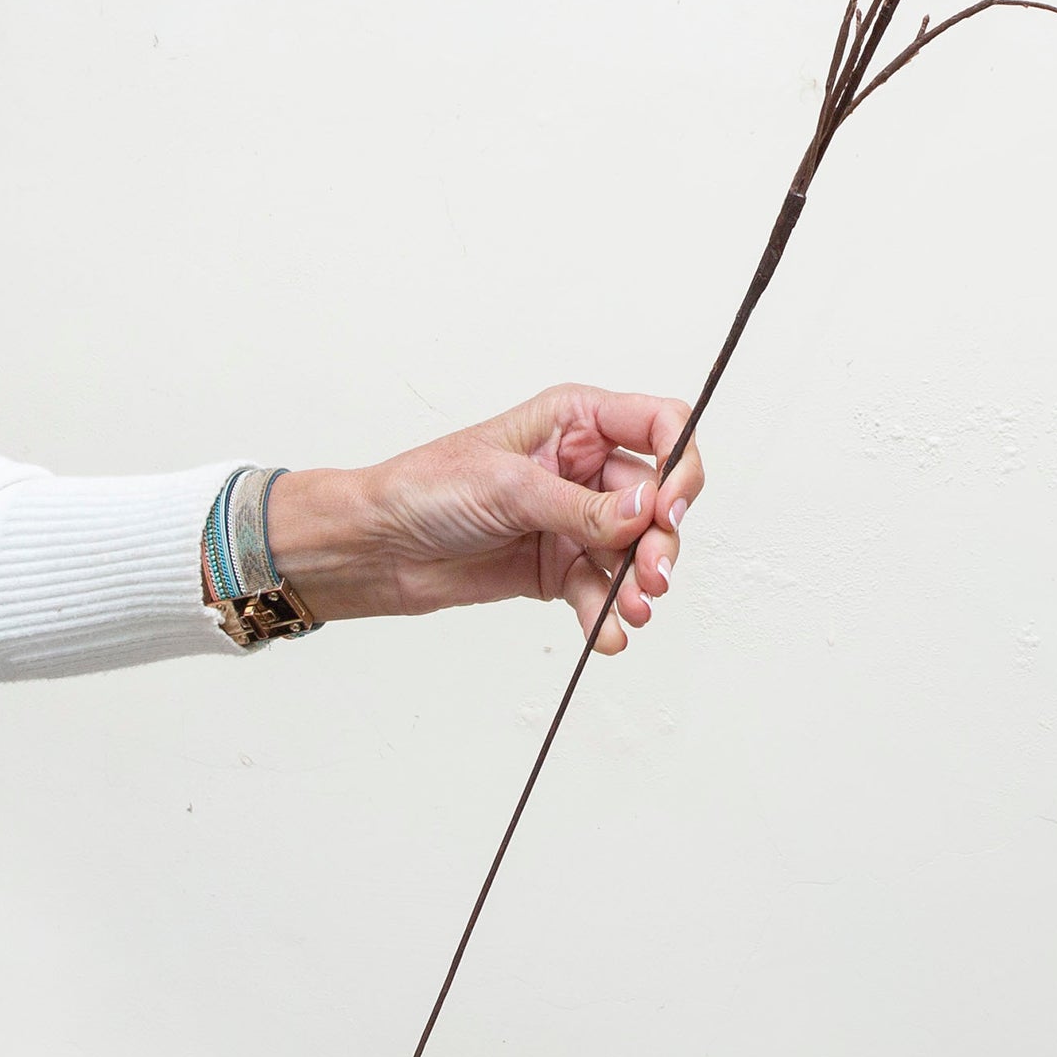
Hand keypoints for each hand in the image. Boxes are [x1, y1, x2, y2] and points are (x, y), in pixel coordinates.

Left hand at [263, 386, 703, 652]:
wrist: (376, 548)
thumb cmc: (425, 490)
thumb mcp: (508, 488)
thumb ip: (584, 506)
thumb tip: (647, 514)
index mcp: (575, 421)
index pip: (659, 424)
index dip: (680, 463)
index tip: (671, 508)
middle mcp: (584, 467)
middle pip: (657, 498)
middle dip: (661, 540)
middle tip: (652, 576)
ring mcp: (576, 518)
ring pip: (636, 550)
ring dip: (639, 584)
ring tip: (631, 612)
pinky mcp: (560, 565)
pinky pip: (601, 589)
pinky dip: (607, 614)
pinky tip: (606, 635)